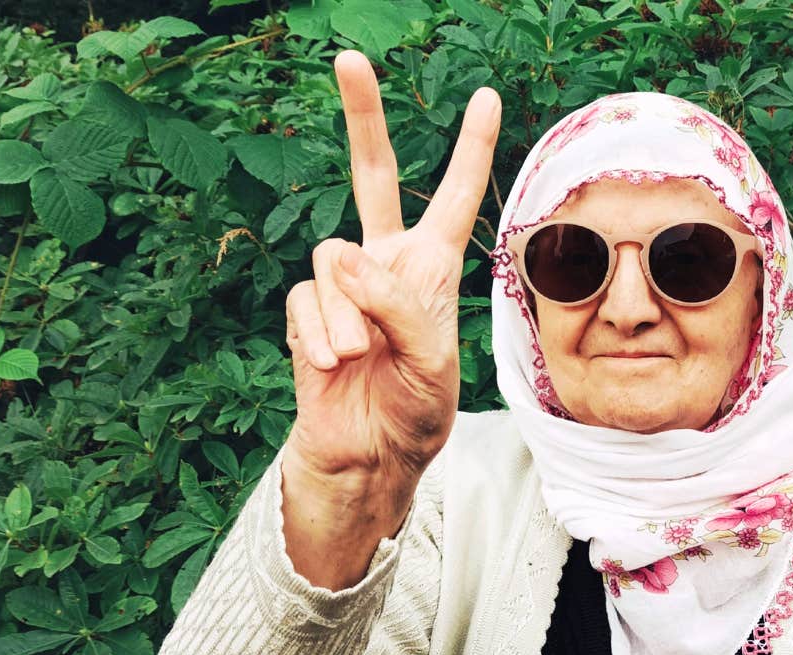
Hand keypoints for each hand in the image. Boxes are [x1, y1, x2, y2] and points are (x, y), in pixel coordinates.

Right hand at [283, 50, 500, 489]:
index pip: (455, 197)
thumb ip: (396, 304)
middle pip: (372, 175)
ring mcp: (342, 285)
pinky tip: (333, 366)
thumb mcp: (431, 358)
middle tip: (349, 59)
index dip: (471, 149)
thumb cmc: (417, 410)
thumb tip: (339, 255)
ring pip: (334, 260)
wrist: (369, 456)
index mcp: (434, 268)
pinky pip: (306, 300)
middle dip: (362, 117)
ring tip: (362, 358)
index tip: (486, 96)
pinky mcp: (307, 311)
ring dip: (350, 314)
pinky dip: (320, 336)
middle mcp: (387, 263)